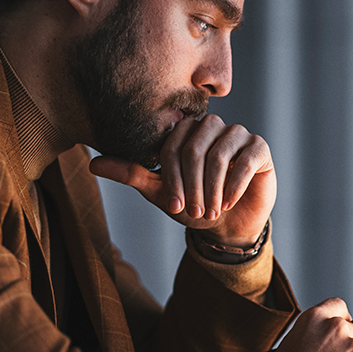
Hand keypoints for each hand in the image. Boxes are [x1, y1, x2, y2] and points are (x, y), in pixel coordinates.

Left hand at [89, 114, 275, 246]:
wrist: (229, 225)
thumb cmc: (193, 204)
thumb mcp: (160, 192)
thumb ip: (131, 173)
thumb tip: (93, 164)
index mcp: (185, 132)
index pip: (172, 145)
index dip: (171, 177)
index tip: (173, 206)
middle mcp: (211, 126)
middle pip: (195, 147)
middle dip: (192, 184)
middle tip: (194, 211)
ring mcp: (237, 134)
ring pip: (219, 154)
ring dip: (212, 187)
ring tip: (212, 210)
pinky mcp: (259, 148)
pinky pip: (245, 159)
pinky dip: (234, 185)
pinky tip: (228, 202)